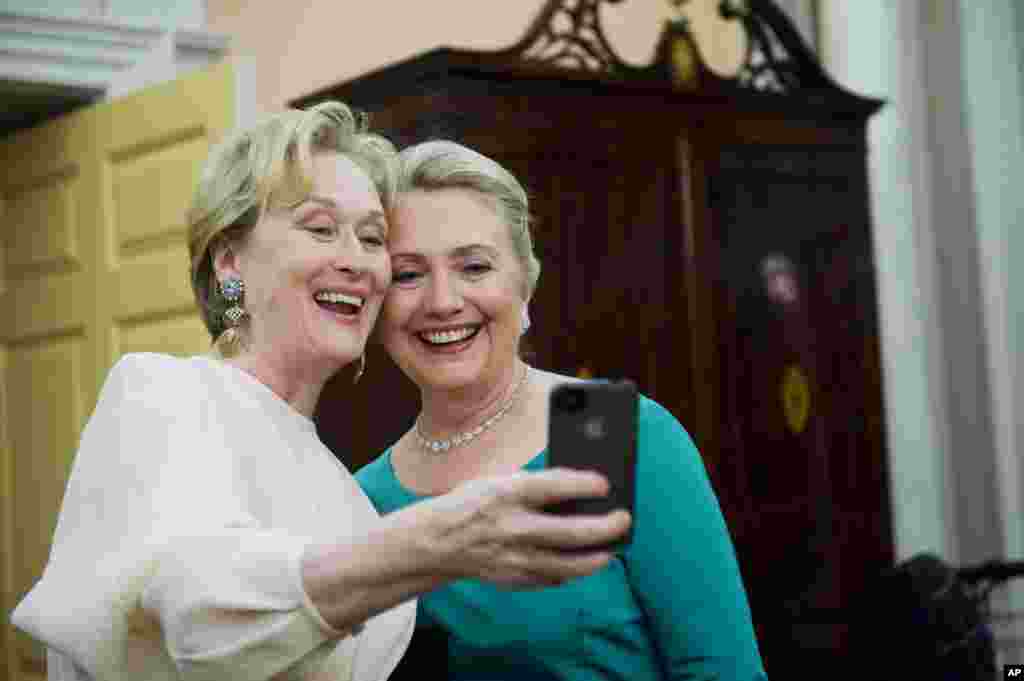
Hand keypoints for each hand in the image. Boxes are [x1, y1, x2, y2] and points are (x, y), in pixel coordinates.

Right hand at [420, 467, 631, 587]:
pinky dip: (570, 571)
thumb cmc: (474, 503)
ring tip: (610, 550)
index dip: (585, 484)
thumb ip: (534, 485)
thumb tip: (579, 489)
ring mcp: (514, 557)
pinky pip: (552, 578)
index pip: (554, 486)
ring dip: (595, 558)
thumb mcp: (498, 482)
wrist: (438, 540)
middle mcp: (512, 526)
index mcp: (507, 493)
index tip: (606, 484)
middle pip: (571, 532)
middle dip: (604, 527)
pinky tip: (583, 563)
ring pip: (567, 565)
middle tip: (623, 520)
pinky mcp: (513, 578)